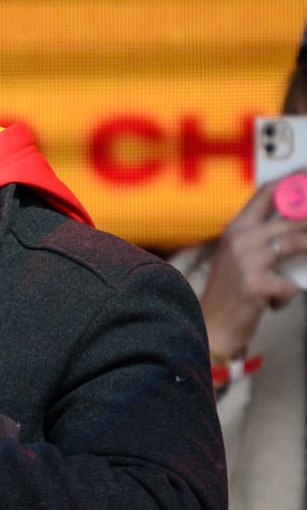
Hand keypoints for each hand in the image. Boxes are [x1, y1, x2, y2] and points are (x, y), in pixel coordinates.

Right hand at [201, 172, 306, 359]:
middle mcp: (239, 240)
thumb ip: (262, 236)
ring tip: (303, 263)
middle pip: (291, 217)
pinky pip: (291, 283)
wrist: (212, 327)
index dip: (294, 181)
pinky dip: (289, 294)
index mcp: (235, 229)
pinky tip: (276, 302)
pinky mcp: (256, 284)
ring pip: (298, 242)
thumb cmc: (230, 293)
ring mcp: (247, 261)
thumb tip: (299, 222)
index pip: (267, 193)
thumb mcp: (240, 257)